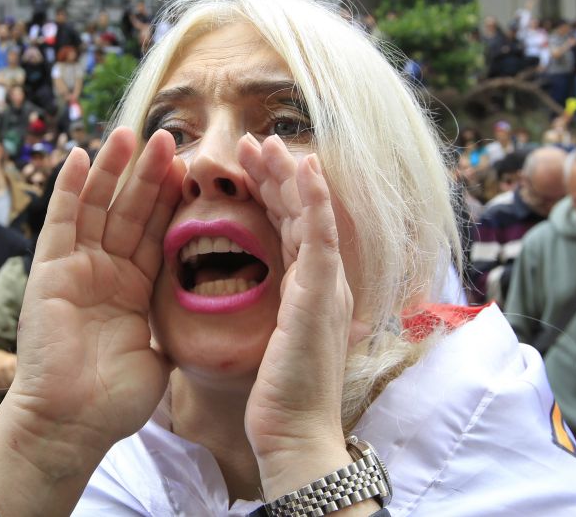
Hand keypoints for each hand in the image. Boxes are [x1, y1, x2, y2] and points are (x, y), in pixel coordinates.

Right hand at [0, 127, 183, 514]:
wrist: (73, 424)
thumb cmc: (114, 400)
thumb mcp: (158, 355)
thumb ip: (173, 326)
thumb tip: (205, 321)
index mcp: (133, 289)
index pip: (156, 233)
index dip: (173, 201)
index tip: (194, 169)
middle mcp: (104, 272)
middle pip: (130, 212)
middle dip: (150, 175)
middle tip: (171, 138)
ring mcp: (75, 268)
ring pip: (97, 206)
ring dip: (113, 169)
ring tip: (132, 133)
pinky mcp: (49, 271)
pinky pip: (59, 222)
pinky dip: (68, 188)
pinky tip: (81, 155)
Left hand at [239, 134, 369, 498]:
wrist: (294, 435)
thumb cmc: (277, 397)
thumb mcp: (268, 344)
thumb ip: (267, 314)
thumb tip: (250, 301)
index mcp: (309, 292)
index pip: (291, 229)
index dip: (272, 194)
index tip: (248, 166)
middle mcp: (323, 283)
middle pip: (300, 213)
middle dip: (277, 175)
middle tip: (253, 142)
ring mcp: (327, 286)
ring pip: (311, 214)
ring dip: (289, 175)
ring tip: (264, 142)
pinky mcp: (322, 295)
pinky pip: (321, 235)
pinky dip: (314, 199)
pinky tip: (303, 168)